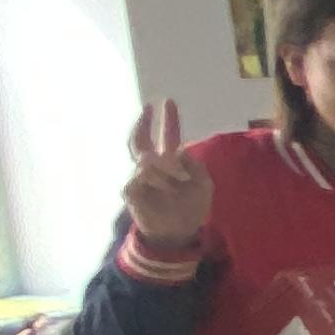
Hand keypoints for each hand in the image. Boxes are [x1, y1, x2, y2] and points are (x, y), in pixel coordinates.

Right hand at [121, 99, 210, 249]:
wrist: (178, 232)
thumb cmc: (191, 208)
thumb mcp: (204, 185)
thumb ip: (195, 165)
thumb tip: (177, 151)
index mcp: (171, 163)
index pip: (168, 137)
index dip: (169, 120)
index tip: (168, 102)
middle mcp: (152, 167)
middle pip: (142, 139)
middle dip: (145, 122)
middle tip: (148, 107)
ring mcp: (139, 178)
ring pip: (146, 160)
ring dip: (165, 170)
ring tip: (177, 183)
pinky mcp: (130, 190)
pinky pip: (140, 177)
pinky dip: (155, 181)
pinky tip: (164, 189)